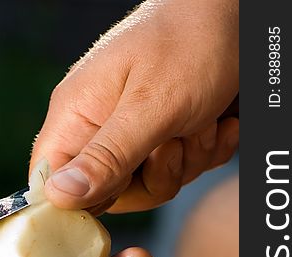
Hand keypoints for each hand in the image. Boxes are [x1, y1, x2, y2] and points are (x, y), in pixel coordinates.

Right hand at [31, 0, 238, 213]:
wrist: (242, 15)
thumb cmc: (191, 42)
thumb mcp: (151, 106)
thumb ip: (106, 157)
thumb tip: (57, 197)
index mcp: (76, 116)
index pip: (50, 182)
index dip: (77, 203)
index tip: (119, 190)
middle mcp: (99, 129)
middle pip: (108, 195)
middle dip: (152, 180)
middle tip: (172, 143)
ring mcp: (132, 135)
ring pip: (150, 187)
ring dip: (188, 162)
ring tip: (201, 121)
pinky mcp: (162, 138)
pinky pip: (179, 173)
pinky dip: (205, 153)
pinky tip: (216, 121)